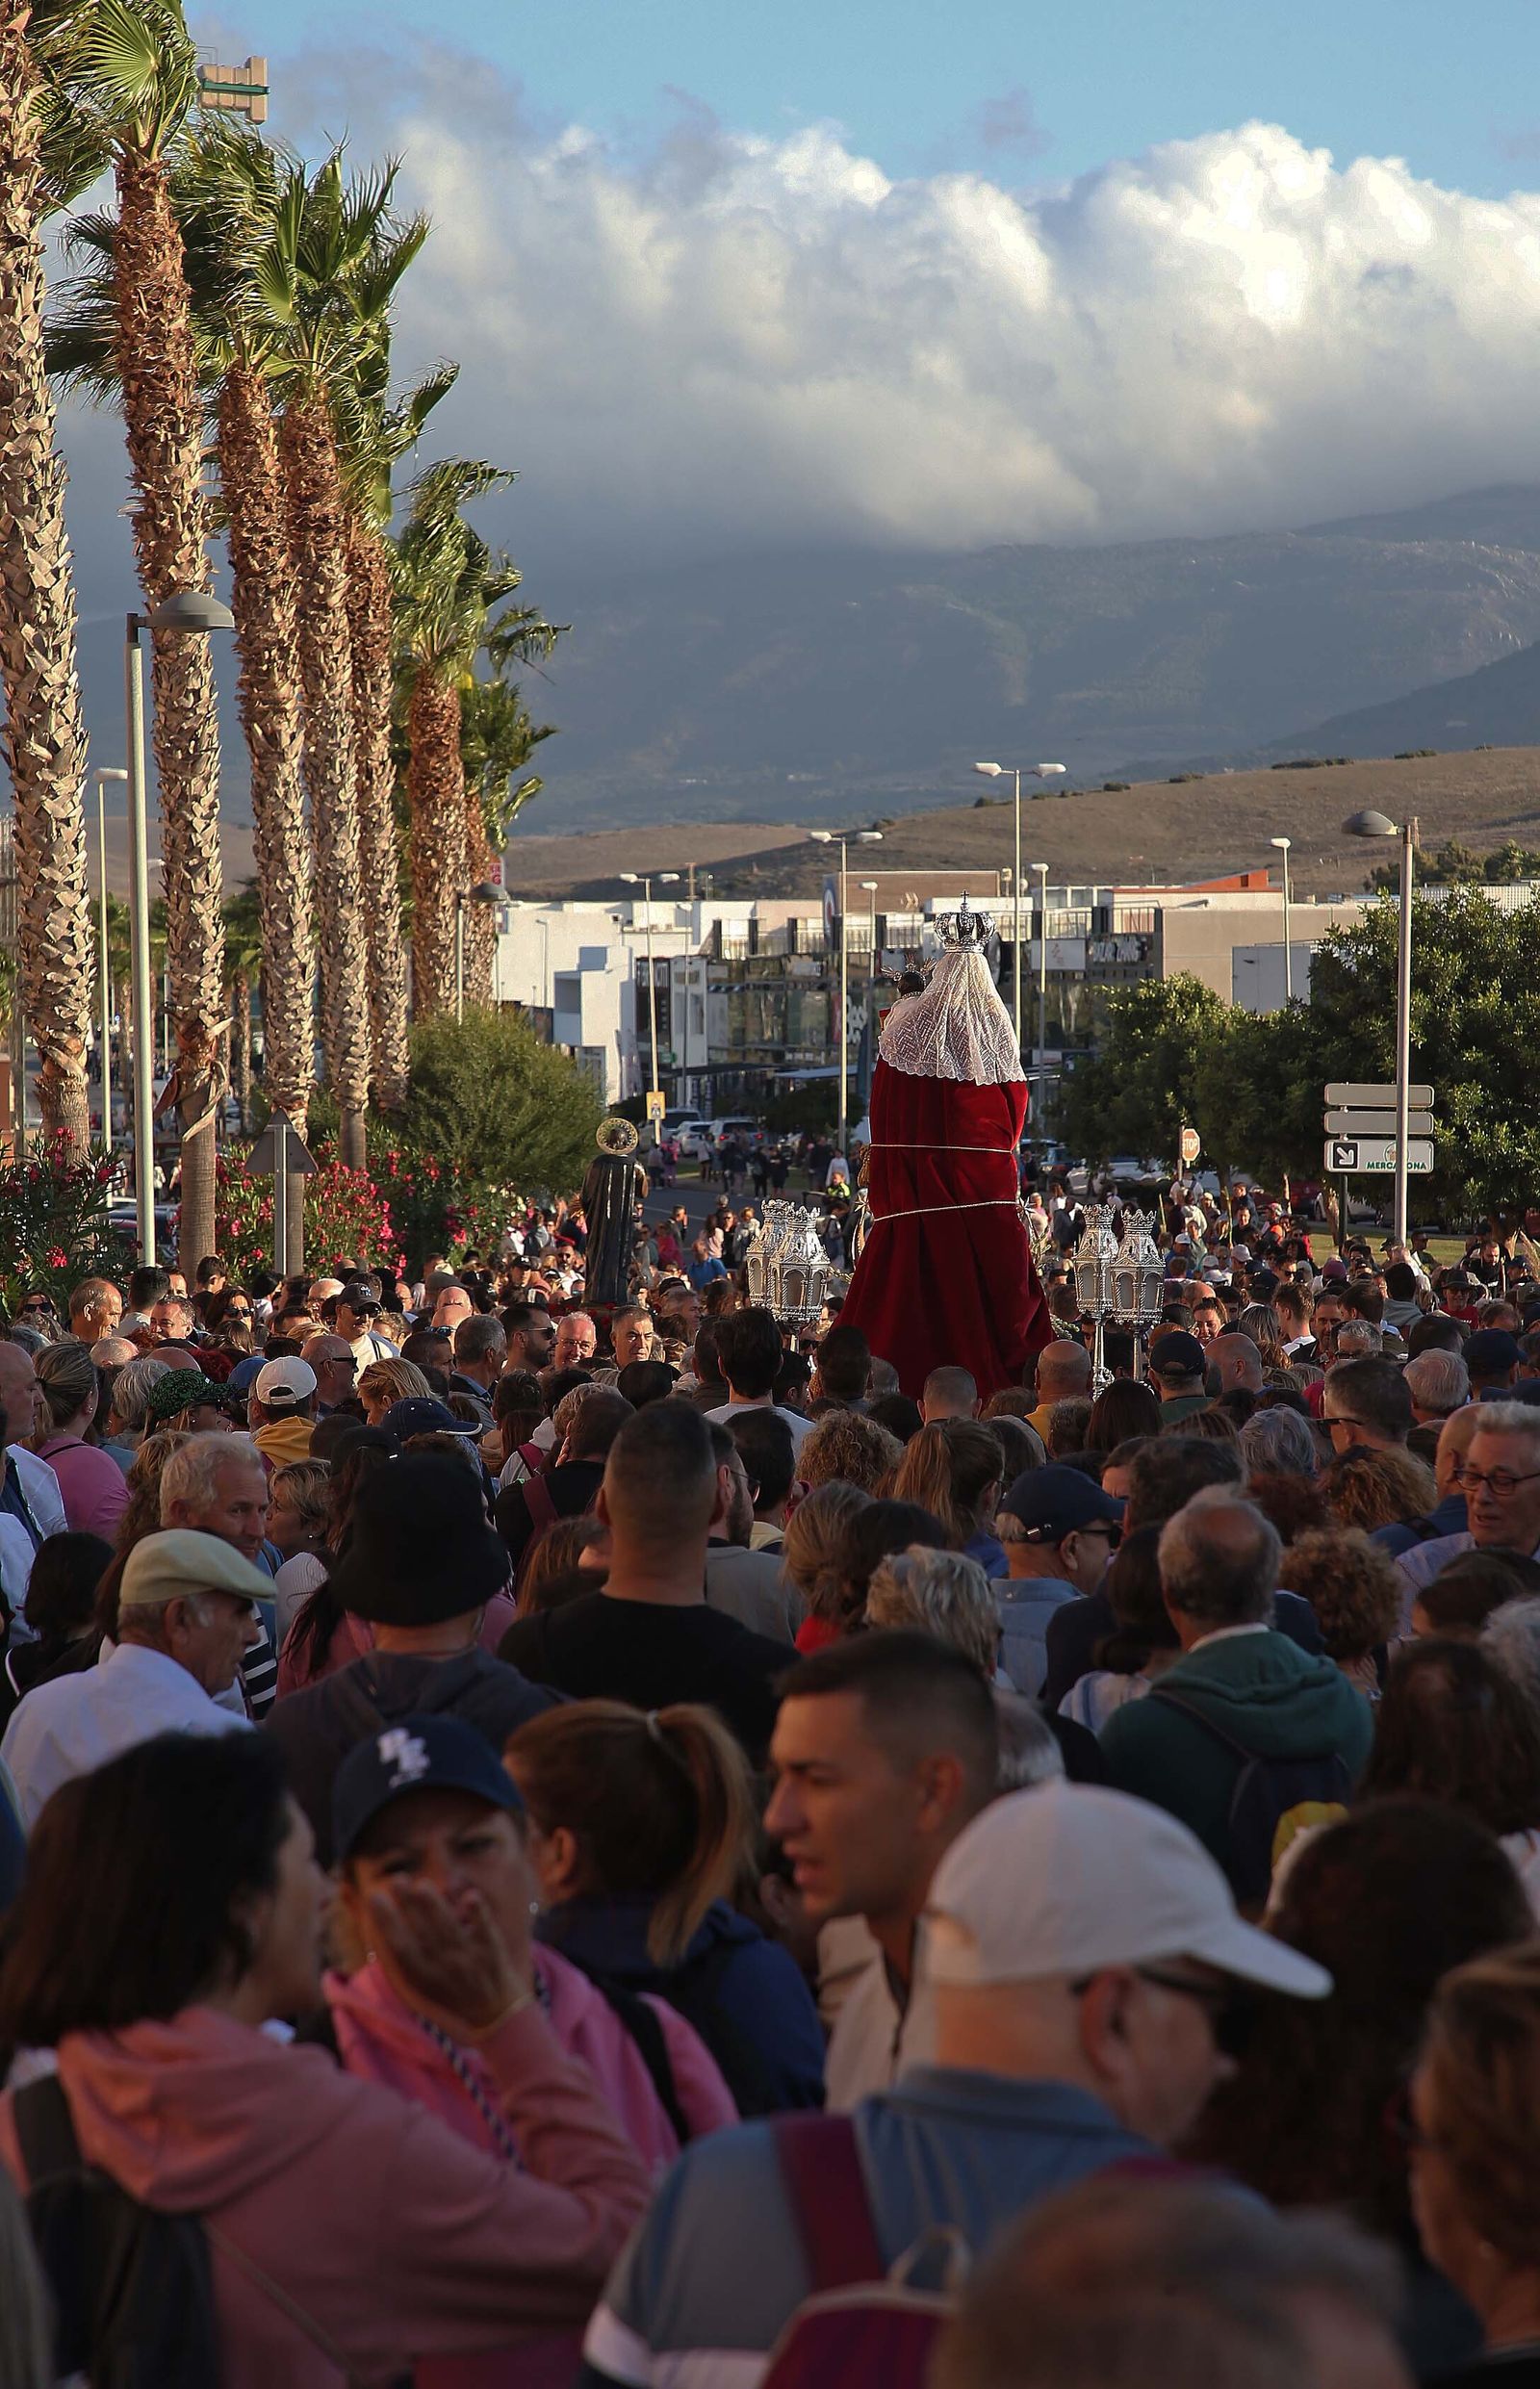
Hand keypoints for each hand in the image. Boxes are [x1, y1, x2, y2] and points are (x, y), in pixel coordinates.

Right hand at [367, 1879, 525, 2038]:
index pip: (401, 1948)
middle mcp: (444, 1968)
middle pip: (423, 1934)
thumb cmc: (448, 1991)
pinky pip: (485, 1931)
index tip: (374, 1896)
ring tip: (421, 1885)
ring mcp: (468, 1959)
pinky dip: (479, 1915)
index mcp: (423, 1977)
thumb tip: (376, 1924)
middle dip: (408, 1907)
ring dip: (435, 1907)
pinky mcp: (491, 1950)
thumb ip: (399, 1956)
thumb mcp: (419, 1983)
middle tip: (396, 1880)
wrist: (494, 2012)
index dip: (387, 1922)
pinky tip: (471, 1897)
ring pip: (449, 1930)